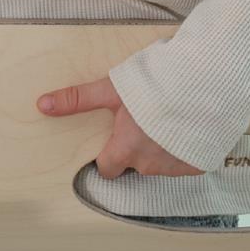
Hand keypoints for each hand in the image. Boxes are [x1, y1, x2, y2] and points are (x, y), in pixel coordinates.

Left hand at [35, 76, 204, 178]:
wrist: (208, 81)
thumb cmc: (158, 83)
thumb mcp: (113, 88)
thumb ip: (78, 99)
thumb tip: (41, 105)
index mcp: (126, 150)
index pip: (107, 168)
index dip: (109, 154)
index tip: (116, 136)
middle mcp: (150, 165)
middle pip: (135, 164)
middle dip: (138, 147)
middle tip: (147, 118)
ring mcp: (177, 167)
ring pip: (161, 164)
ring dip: (162, 147)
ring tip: (169, 118)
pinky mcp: (200, 163)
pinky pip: (186, 162)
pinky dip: (185, 148)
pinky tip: (187, 125)